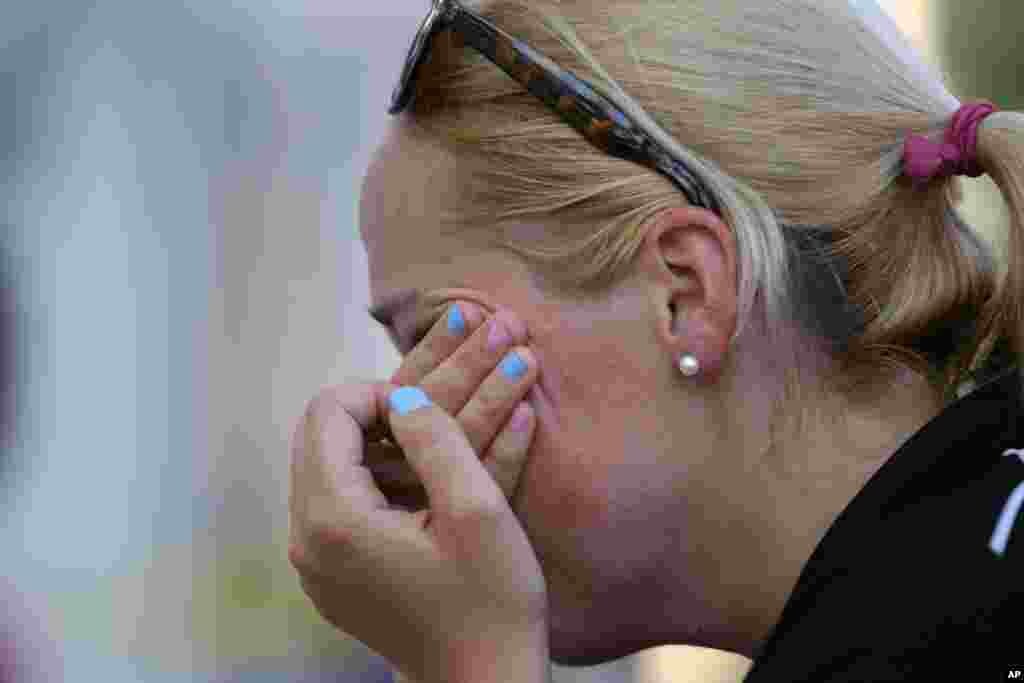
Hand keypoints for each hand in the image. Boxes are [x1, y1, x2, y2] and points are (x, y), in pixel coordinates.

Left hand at [288, 303, 549, 682]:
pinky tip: (420, 501)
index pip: (327, 411)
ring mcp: (312, 561)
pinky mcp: (329, 575)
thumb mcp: (477, 508)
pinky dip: (372, 484)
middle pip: (318, 435)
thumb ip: (435, 438)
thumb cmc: (491, 604)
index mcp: (333, 519)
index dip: (380, 394)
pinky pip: (335, 503)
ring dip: (374, 451)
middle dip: (374, 419)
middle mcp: (305, 539)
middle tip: (432, 435)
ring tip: (433, 468)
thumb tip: (402, 397)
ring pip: (326, 466)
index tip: (430, 415)